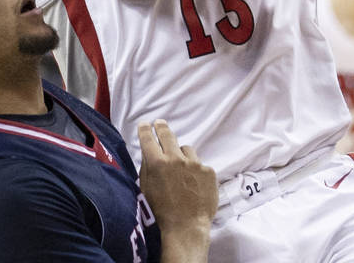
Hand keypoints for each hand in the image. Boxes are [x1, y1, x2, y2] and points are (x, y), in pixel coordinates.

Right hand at [138, 120, 217, 237]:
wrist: (186, 229)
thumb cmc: (161, 213)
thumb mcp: (145, 189)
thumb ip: (147, 168)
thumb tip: (149, 152)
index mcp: (157, 163)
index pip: (148, 138)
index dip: (145, 129)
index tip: (145, 125)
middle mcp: (175, 158)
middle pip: (167, 134)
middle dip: (161, 127)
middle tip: (159, 124)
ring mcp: (194, 163)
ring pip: (185, 149)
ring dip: (181, 155)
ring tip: (180, 169)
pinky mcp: (208, 171)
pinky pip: (199, 164)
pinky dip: (195, 171)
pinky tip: (193, 184)